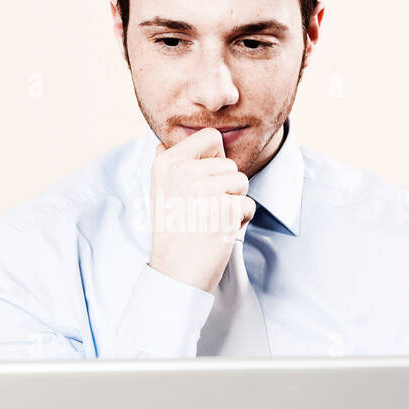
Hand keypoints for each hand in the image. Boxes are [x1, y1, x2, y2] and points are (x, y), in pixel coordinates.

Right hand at [148, 129, 256, 293]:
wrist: (176, 271)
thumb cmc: (172, 233)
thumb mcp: (159, 193)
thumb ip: (168, 166)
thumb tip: (163, 144)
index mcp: (167, 163)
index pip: (210, 137)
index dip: (216, 157)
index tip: (207, 178)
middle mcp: (185, 172)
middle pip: (230, 164)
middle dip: (226, 187)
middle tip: (205, 210)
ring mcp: (206, 189)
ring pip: (242, 183)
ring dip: (234, 203)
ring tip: (212, 220)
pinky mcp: (226, 209)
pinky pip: (248, 205)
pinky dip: (241, 221)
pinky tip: (220, 231)